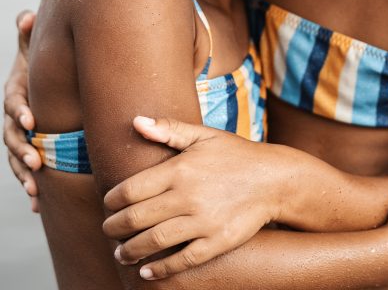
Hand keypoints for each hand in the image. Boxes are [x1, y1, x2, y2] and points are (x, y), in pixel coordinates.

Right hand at [3, 10, 39, 210]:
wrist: (44, 82)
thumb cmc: (40, 64)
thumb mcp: (34, 49)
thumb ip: (29, 35)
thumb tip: (27, 16)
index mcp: (15, 94)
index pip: (13, 104)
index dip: (20, 111)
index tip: (32, 120)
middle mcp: (13, 117)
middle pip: (12, 137)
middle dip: (22, 150)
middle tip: (35, 162)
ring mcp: (19, 135)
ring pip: (17, 157)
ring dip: (24, 174)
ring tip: (35, 188)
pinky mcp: (29, 148)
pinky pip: (26, 170)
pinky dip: (31, 185)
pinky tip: (40, 205)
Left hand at [104, 116, 287, 275]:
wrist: (275, 179)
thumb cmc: (237, 155)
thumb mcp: (205, 136)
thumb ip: (170, 129)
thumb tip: (136, 121)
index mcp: (181, 168)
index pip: (130, 190)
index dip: (112, 201)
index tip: (109, 205)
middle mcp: (188, 195)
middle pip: (135, 219)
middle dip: (113, 228)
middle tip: (109, 231)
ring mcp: (202, 221)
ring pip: (152, 242)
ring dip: (128, 251)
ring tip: (121, 253)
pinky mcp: (216, 241)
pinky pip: (180, 260)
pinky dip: (158, 269)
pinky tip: (146, 270)